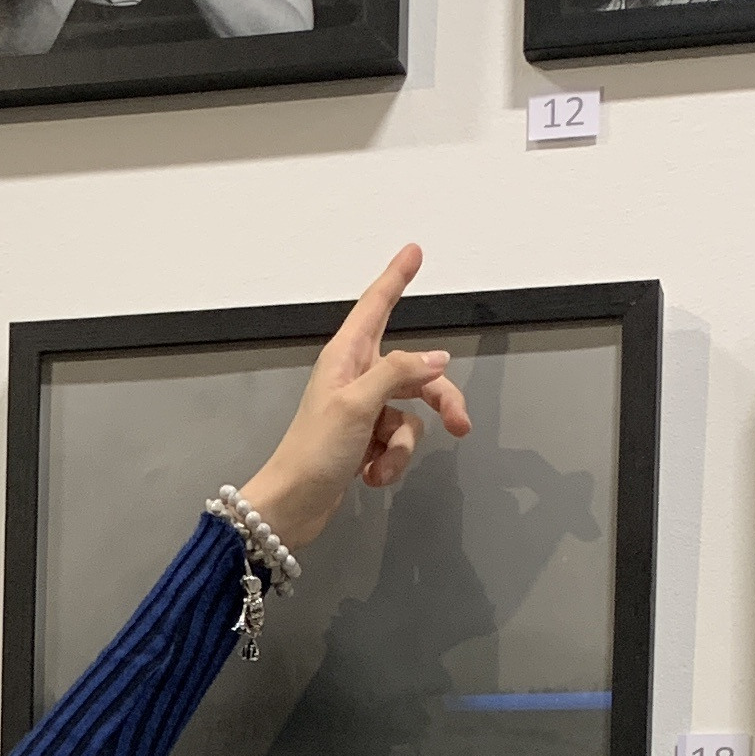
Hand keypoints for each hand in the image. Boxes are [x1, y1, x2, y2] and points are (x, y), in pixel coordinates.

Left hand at [235, 245, 472, 554]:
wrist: (293, 504)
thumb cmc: (313, 451)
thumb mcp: (358, 404)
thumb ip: (399, 373)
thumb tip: (436, 359)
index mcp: (347, 356)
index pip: (376, 306)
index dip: (396, 278)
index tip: (413, 251)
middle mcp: (355, 377)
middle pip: (416, 372)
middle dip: (438, 401)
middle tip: (460, 425)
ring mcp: (362, 410)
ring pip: (411, 415)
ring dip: (402, 447)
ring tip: (381, 465)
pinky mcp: (365, 440)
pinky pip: (397, 443)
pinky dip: (390, 462)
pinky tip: (370, 475)